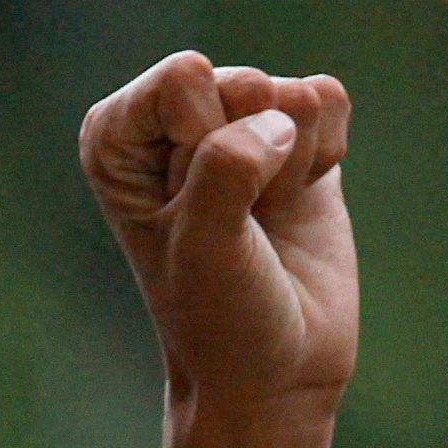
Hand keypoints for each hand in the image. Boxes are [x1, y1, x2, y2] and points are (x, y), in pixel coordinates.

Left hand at [79, 55, 358, 415]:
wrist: (275, 370)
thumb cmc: (219, 317)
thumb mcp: (204, 247)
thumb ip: (226, 168)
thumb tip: (285, 112)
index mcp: (118, 135)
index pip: (183, 77)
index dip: (205, 145)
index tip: (193, 213)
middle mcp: (171, 118)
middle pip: (244, 82)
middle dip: (254, 162)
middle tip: (237, 226)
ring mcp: (235, 120)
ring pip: (293, 93)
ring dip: (291, 168)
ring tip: (263, 221)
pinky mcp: (294, 132)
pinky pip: (329, 99)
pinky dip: (324, 158)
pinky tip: (296, 201)